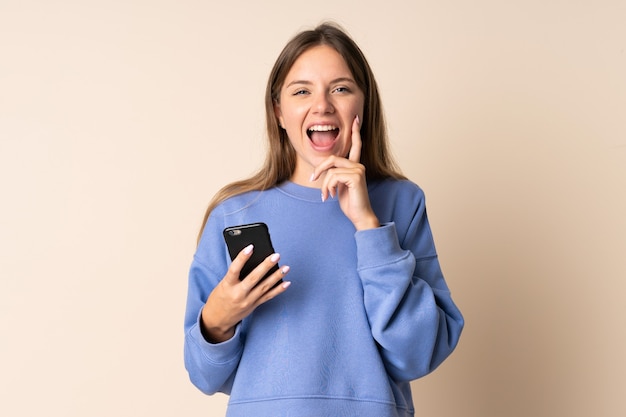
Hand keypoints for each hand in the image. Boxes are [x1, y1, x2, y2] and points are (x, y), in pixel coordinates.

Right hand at [200, 245, 289, 342]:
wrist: (217, 319)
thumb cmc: (220, 297)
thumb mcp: (223, 284)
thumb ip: (235, 275)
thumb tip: (253, 260)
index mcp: (227, 286)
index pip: (234, 269)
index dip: (242, 258)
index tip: (251, 247)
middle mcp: (238, 294)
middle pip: (254, 278)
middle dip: (266, 266)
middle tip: (276, 255)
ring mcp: (248, 301)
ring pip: (264, 287)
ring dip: (277, 276)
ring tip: (286, 267)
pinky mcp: (254, 306)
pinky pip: (268, 297)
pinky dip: (278, 290)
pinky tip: (286, 282)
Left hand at [311, 115, 379, 229]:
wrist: (359, 216)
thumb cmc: (350, 203)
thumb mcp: (339, 186)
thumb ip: (335, 175)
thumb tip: (323, 172)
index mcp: (355, 166)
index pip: (355, 146)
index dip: (355, 132)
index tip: (355, 119)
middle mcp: (358, 165)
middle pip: (332, 158)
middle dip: (319, 168)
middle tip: (312, 178)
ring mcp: (358, 170)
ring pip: (330, 170)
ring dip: (324, 184)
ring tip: (326, 195)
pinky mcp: (356, 177)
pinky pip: (333, 176)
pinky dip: (328, 187)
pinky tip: (331, 196)